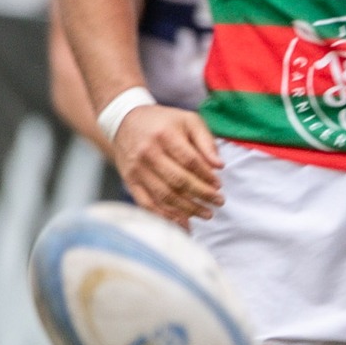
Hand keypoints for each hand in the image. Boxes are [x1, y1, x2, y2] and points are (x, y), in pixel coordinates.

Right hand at [112, 105, 221, 224]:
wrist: (125, 121)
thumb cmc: (164, 122)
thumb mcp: (188, 121)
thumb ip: (206, 141)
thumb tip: (219, 165)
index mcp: (165, 135)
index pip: (189, 161)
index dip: (206, 175)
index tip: (219, 185)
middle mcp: (148, 153)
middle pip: (178, 181)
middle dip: (201, 195)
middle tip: (218, 202)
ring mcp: (137, 169)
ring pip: (164, 196)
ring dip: (187, 209)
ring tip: (206, 214)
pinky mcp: (130, 181)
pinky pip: (147, 204)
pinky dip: (166, 217)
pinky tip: (183, 224)